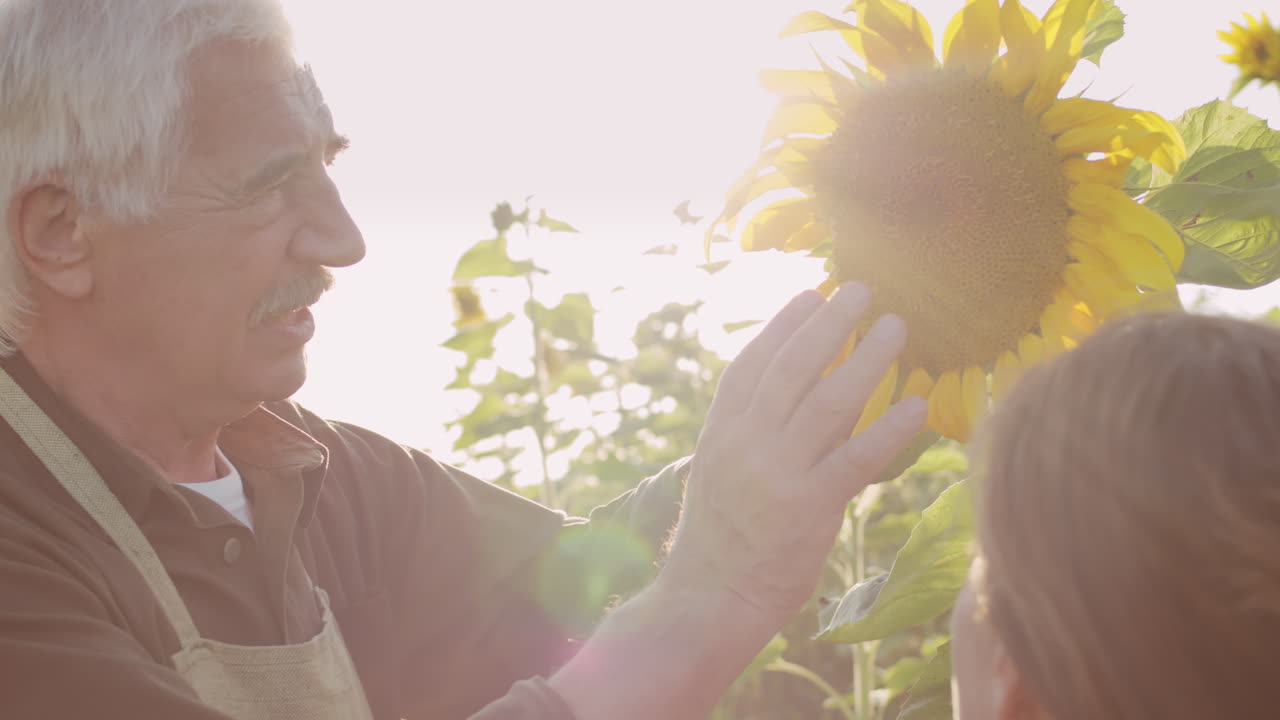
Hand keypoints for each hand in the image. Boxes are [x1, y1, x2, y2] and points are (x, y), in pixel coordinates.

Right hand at [663, 283, 926, 620]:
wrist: (707, 600)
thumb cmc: (718, 539)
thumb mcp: (717, 473)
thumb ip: (748, 433)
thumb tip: (791, 396)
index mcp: (721, 432)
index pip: (752, 365)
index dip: (782, 326)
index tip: (810, 294)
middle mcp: (746, 444)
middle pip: (792, 370)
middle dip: (828, 325)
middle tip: (860, 290)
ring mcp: (776, 475)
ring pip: (827, 403)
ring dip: (865, 360)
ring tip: (895, 327)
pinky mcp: (807, 509)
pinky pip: (854, 460)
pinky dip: (888, 429)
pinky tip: (917, 404)